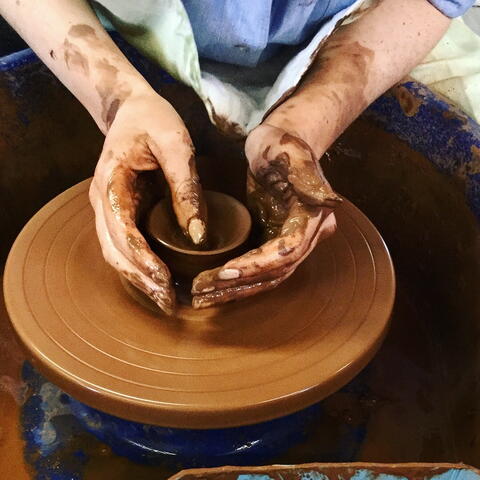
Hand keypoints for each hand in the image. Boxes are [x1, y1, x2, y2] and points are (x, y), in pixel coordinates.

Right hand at [89, 90, 205, 314]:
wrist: (131, 108)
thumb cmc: (153, 119)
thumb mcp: (176, 143)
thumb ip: (185, 186)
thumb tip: (197, 235)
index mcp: (111, 181)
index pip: (122, 229)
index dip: (142, 259)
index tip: (165, 280)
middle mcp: (101, 199)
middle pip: (113, 250)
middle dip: (140, 279)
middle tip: (168, 302)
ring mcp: (106, 207)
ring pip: (113, 253)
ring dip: (136, 278)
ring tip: (163, 299)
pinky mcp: (118, 210)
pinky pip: (122, 245)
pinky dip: (136, 266)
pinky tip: (155, 279)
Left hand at [191, 123, 340, 307]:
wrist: (277, 144)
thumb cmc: (281, 145)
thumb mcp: (290, 154)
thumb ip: (309, 178)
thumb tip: (330, 201)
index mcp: (312, 219)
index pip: (288, 252)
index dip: (258, 265)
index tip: (225, 271)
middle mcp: (307, 237)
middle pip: (275, 273)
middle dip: (239, 284)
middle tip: (202, 292)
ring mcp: (290, 242)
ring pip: (266, 277)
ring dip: (235, 289)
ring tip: (202, 298)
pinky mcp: (273, 242)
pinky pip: (258, 268)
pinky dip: (237, 279)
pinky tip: (214, 286)